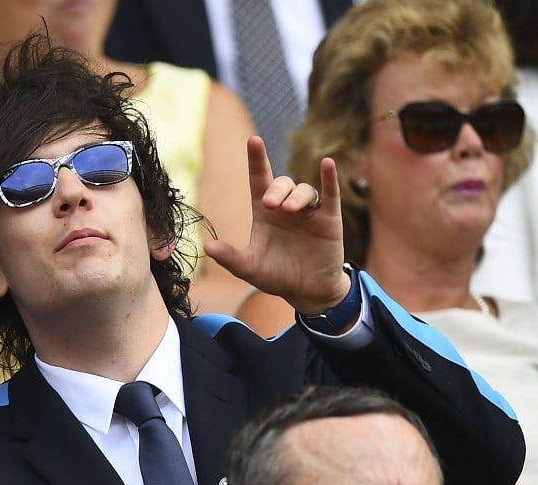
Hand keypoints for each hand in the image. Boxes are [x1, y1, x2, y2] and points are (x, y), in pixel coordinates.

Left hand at [204, 137, 348, 315]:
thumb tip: (207, 247)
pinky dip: (329, 179)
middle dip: (277, 189)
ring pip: (304, 190)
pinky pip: (330, 194)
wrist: (306, 291)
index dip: (257, 160)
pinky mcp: (328, 220)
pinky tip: (327, 164)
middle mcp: (285, 208)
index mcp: (264, 214)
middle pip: (281, 184)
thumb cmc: (276, 276)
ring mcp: (308, 212)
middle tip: (271, 205)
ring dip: (297, 196)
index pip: (259, 180)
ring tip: (290, 210)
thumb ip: (230, 257)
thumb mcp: (249, 268)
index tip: (253, 140)